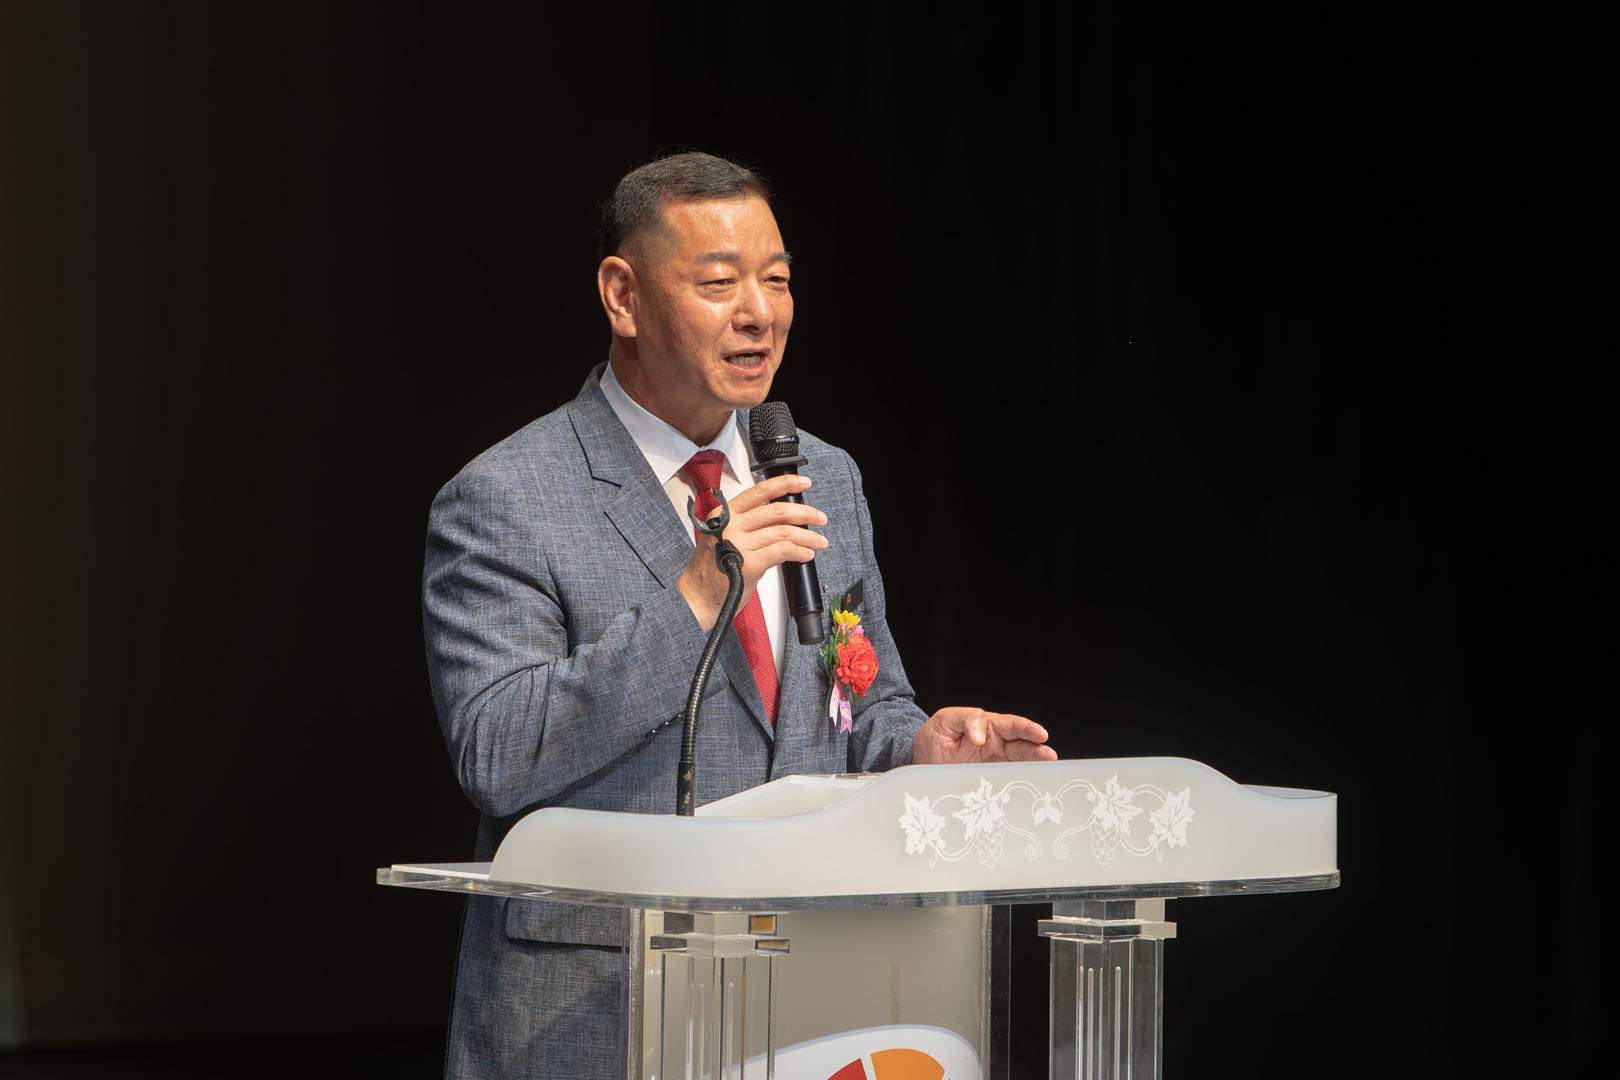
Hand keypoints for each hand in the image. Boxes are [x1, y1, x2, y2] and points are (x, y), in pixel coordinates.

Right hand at [678, 474, 827, 631]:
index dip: (785, 484)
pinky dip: (800, 551)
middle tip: (820, 518)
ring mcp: (739, 544)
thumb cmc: (712, 571)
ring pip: (784, 532)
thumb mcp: (725, 538)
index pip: (760, 491)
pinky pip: (783, 550)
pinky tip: (806, 554)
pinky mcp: (749, 564)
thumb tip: (784, 520)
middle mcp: (731, 526)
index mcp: (725, 514)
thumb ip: (749, 525)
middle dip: (805, 513)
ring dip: (808, 537)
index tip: (804, 483)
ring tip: (819, 541)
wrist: (697, 598)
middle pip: (777, 511)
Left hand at [912, 707, 1056, 764]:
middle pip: (1021, 743)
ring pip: (1019, 759)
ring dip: (1034, 761)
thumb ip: (965, 720)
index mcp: (986, 725)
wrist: (922, 761)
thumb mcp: (944, 722)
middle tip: (1048, 753)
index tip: (1037, 734)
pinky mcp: (991, 776)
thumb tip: (981, 734)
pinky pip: (1008, 776)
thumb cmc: (934, 738)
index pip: (1010, 724)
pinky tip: (1032, 780)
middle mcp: (995, 742)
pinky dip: (1021, 778)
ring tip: (1048, 763)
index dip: (1025, 728)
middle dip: (1036, 747)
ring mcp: (994, 760)